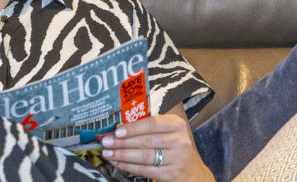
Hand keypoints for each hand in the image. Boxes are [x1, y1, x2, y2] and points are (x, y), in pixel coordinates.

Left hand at [99, 105, 213, 181]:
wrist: (191, 170)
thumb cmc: (171, 145)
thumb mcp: (164, 132)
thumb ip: (144, 127)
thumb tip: (115, 128)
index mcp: (176, 124)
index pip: (152, 123)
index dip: (133, 128)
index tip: (117, 131)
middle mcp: (180, 141)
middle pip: (145, 141)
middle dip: (122, 142)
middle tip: (105, 142)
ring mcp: (177, 159)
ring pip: (144, 156)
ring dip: (122, 155)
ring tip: (107, 153)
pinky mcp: (171, 174)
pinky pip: (145, 170)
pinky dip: (128, 166)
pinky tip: (117, 163)